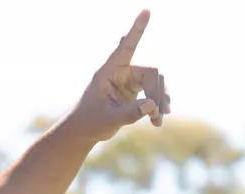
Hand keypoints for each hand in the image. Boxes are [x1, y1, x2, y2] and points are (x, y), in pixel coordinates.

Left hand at [63, 10, 170, 144]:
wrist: (85, 131)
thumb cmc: (90, 122)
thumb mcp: (108, 119)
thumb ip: (129, 113)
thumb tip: (152, 105)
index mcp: (109, 71)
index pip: (125, 46)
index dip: (136, 29)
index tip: (146, 10)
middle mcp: (121, 71)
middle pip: (150, 72)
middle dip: (157, 92)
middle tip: (157, 115)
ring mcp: (130, 79)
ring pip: (156, 82)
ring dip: (160, 101)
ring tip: (158, 122)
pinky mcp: (136, 89)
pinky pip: (155, 91)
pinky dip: (158, 105)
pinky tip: (158, 119)